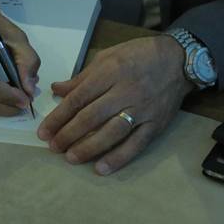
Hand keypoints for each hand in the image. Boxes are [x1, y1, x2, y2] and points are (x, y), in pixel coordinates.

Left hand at [37, 35, 191, 175]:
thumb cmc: (139, 55)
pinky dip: (118, 158)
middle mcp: (125, 91)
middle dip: (68, 134)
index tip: (44, 131)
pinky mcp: (156, 124)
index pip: (78, 98)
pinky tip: (101, 168)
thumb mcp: (108, 56)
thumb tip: (57, 90)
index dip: (58, 117)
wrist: (179, 60)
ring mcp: (142, 110)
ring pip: (111, 133)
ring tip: (70, 158)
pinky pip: (136, 144)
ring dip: (88, 148)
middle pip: (91, 117)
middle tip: (53, 147)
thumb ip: (82, 76)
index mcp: (110, 72)